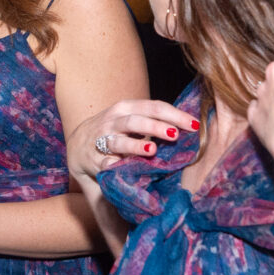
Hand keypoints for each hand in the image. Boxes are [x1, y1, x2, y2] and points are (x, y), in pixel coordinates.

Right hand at [66, 99, 198, 180]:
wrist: (79, 144)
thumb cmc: (116, 130)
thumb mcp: (133, 120)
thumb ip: (155, 121)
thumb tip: (189, 126)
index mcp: (127, 108)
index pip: (153, 107)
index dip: (174, 115)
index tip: (194, 125)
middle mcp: (113, 121)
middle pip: (136, 121)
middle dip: (156, 127)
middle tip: (174, 135)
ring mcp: (102, 140)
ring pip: (119, 141)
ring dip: (135, 146)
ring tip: (151, 150)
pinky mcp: (95, 160)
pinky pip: (105, 163)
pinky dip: (113, 165)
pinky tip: (121, 167)